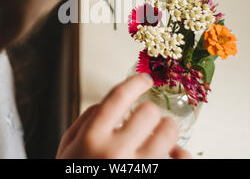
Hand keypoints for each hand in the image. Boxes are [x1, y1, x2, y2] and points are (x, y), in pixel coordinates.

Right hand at [56, 74, 190, 158]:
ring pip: (169, 132)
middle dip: (150, 112)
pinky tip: (175, 154)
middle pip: (148, 112)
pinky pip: (182, 160)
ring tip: (162, 134)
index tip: (144, 80)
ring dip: (167, 130)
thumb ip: (85, 121)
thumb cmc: (75, 176)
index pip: (119, 96)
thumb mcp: (68, 148)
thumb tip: (108, 102)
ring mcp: (138, 170)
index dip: (136, 82)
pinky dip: (182, 155)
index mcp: (91, 139)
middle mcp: (115, 153)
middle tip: (149, 118)